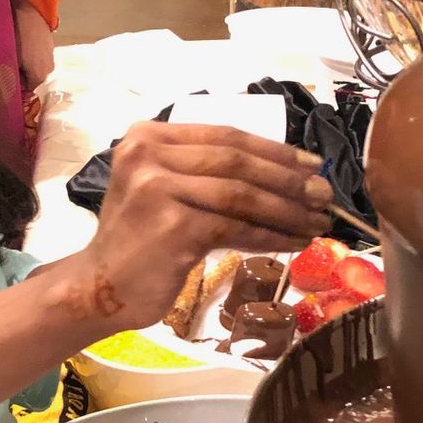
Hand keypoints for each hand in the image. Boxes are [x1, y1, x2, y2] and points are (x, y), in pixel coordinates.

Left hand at [15, 0, 55, 94]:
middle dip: (24, 79)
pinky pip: (41, 57)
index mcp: (40, 77)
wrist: (29, 12)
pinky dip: (33, 57)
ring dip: (28, 67)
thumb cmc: (17, 38)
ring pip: (39, 69)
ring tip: (16, 57)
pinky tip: (24, 48)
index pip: (30, 93)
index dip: (19, 91)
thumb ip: (13, 77)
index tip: (9, 85)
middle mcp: (50, 70)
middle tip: (10, 70)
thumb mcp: (11, 60)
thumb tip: (12, 87)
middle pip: (36, 82)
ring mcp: (52, 56)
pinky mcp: (51, 44)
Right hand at [70, 123, 327, 331]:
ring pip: (241, 194)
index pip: (224, 135)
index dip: (273, 150)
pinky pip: (235, 227)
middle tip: (324, 194)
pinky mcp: (172, 226)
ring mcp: (157, 188)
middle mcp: (148, 154)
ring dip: (287, 208)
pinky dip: (270, 235)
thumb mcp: (162, 189)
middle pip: (236, 161)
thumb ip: (202, 171)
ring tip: (317, 219)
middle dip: (287, 178)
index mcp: (147, 136)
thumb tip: (279, 171)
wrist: (98, 287)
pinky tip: (294, 242)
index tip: (310, 164)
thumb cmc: (137, 241)